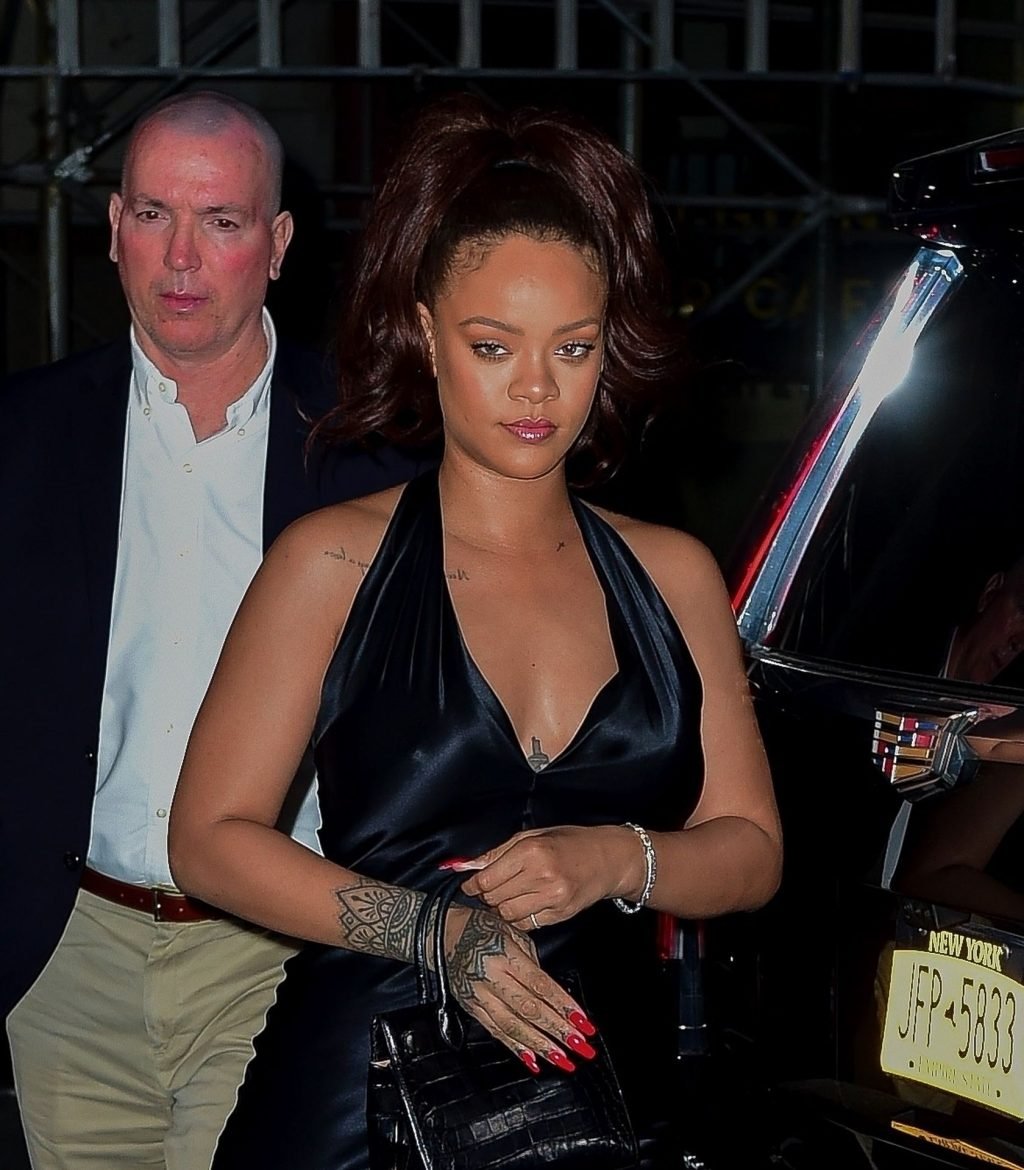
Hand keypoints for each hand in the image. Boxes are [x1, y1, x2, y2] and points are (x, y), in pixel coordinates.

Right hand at [443, 902, 598, 1072]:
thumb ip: (533, 963)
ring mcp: (480, 996)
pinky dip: (516, 1048)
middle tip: (580, 1046)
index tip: (583, 1022)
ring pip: (513, 1026)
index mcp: (505, 955)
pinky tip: (532, 1060)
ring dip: (540, 1045)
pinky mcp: (472, 1009)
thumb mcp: (513, 933)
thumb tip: (554, 994)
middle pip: (529, 1009)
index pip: (540, 985)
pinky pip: (496, 1032)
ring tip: (563, 1060)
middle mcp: (492, 978)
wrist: (443, 934)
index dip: (563, 1006)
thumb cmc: (482, 929)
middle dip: (558, 1030)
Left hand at [450, 825, 639, 930]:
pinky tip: (527, 903)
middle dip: (488, 895)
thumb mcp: (533, 836)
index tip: (471, 885)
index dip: (474, 884)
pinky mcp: (560, 914)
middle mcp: (541, 875)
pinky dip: (520, 917)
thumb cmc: (570, 842)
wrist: (608, 858)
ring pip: (508, 914)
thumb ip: (498, 853)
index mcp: (531, 850)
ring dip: (503, 907)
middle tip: (495, 887)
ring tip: (512, 895)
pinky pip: (526, 924)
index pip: (487, 878)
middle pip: (495, 897)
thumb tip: (466, 866)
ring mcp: (552, 897)